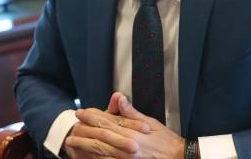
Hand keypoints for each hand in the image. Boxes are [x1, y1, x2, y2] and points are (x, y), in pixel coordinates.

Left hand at [65, 93, 183, 158]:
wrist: (177, 157)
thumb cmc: (165, 140)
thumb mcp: (149, 121)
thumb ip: (131, 112)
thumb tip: (119, 98)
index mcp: (130, 131)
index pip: (106, 121)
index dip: (91, 116)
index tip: (81, 112)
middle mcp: (125, 144)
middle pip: (99, 136)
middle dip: (84, 130)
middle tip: (73, 126)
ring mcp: (124, 157)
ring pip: (99, 151)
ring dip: (84, 146)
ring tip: (72, 142)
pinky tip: (87, 157)